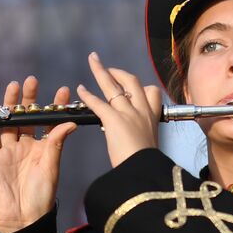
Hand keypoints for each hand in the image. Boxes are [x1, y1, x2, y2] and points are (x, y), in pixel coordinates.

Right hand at [0, 77, 76, 232]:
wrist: (21, 218)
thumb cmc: (41, 196)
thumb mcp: (51, 167)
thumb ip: (56, 143)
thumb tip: (70, 122)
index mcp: (43, 148)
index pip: (49, 122)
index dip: (54, 107)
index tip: (62, 91)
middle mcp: (25, 146)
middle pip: (26, 117)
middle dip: (29, 99)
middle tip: (33, 80)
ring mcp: (8, 150)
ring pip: (8, 122)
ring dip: (11, 104)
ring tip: (15, 86)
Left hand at [76, 52, 162, 168]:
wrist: (143, 171)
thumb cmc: (146, 164)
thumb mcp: (150, 145)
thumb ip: (142, 136)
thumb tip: (136, 139)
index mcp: (152, 118)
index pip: (152, 93)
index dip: (143, 87)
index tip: (133, 88)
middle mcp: (142, 111)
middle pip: (132, 82)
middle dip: (119, 72)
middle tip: (109, 68)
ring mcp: (128, 113)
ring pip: (114, 86)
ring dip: (101, 72)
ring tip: (93, 61)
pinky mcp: (114, 120)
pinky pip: (99, 103)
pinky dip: (88, 95)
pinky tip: (80, 89)